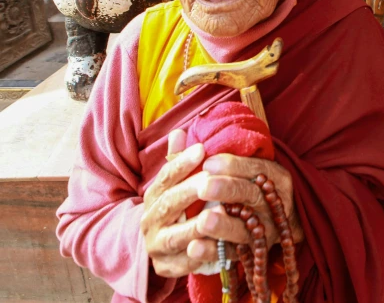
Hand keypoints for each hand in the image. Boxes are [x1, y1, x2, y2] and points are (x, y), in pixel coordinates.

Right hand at [141, 131, 209, 277]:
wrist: (159, 245)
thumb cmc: (175, 207)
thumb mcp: (174, 184)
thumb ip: (177, 160)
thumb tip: (178, 132)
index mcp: (154, 197)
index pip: (165, 177)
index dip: (182, 163)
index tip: (202, 149)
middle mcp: (151, 220)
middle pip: (170, 204)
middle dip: (191, 191)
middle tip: (212, 179)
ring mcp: (157, 245)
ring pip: (175, 236)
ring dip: (195, 226)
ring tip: (216, 214)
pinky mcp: (167, 267)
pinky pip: (182, 264)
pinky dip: (196, 257)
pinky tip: (212, 248)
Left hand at [196, 155, 303, 253]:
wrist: (278, 219)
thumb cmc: (252, 184)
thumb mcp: (248, 165)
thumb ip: (220, 151)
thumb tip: (178, 133)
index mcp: (276, 176)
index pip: (257, 167)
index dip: (234, 165)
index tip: (208, 163)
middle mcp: (275, 202)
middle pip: (252, 194)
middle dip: (228, 190)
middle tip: (204, 188)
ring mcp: (267, 229)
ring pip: (245, 226)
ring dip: (223, 225)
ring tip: (202, 221)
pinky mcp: (253, 250)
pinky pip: (233, 252)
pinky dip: (213, 251)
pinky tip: (194, 248)